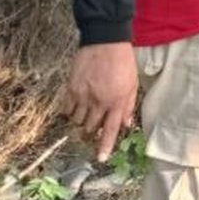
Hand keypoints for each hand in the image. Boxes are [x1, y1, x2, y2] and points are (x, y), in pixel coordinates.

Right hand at [60, 43, 137, 161]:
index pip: (110, 130)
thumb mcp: (132, 84)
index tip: (100, 158)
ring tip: (84, 118)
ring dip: (81, 124)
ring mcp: (83, 96)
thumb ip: (127, 105)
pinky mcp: (71, 88)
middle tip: (91, 132)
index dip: (104, 146)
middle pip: (90, 128)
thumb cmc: (122, 62)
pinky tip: (73, 109)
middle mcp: (99, 102)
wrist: (105, 41)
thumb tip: (126, 124)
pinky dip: (69, 113)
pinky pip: (66, 109)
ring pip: (77, 121)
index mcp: (116, 102)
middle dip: (91, 134)